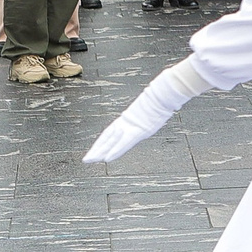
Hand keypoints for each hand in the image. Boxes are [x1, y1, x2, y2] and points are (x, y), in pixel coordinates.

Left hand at [84, 62, 212, 162]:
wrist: (165, 92)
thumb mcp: (152, 106)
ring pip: (112, 142)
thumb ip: (147, 108)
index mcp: (129, 118)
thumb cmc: (161, 96)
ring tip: (91, 159)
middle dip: (97, 149)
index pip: (112, 132)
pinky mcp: (138, 130)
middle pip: (108, 138)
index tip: (94, 150)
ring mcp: (132, 126)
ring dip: (101, 151)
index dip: (102, 142)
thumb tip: (153, 103)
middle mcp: (127, 123)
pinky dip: (115, 151)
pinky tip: (106, 158)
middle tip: (86, 159)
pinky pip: (124, 143)